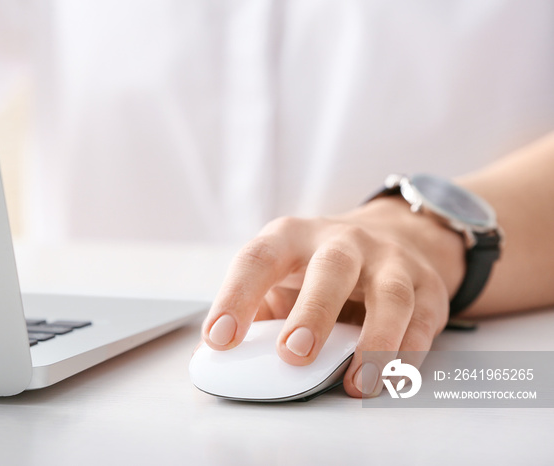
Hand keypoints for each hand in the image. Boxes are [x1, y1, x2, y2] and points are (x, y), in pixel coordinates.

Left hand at [200, 197, 465, 396]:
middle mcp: (342, 242)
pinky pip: (422, 320)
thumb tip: (221, 362)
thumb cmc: (318, 270)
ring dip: (374, 342)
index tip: (219, 340)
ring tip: (354, 383)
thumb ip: (258, 314)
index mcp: (292, 238)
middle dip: (313, 312)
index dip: (236, 298)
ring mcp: (389, 260)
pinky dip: (408, 352)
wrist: (393, 236)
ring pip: (390, 294)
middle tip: (293, 355)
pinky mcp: (426, 286)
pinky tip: (389, 378)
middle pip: (331, 269)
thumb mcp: (282, 278)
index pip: (258, 259)